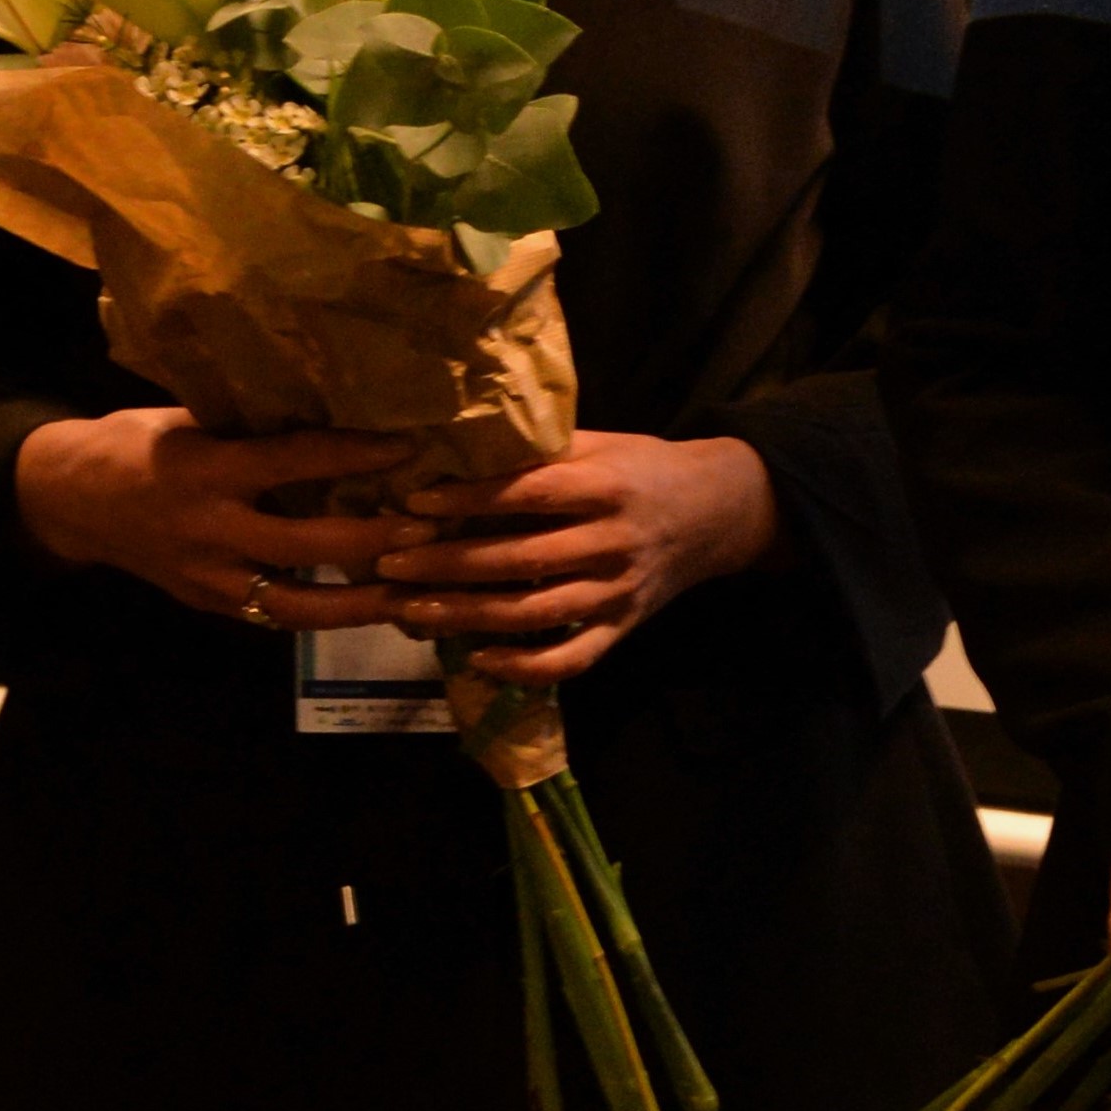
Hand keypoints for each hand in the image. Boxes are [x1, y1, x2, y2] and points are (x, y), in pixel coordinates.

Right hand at [8, 411, 429, 626]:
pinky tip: (377, 607)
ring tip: (419, 593)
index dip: (354, 455)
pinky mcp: (207, 605)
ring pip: (296, 602)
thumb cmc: (137, 444)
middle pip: (304, 543)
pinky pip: (276, 615)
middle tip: (431, 529)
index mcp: (206, 470)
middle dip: (372, 541)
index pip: (292, 462)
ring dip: (362, 602)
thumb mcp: (191, 420)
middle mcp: (208, 529)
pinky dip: (328, 614)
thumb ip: (256, 429)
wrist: (67, 501)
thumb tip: (341, 410)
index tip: (409, 447)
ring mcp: (206, 577)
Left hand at [380, 432, 781, 686]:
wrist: (719, 511)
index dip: (471, 500)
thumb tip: (459, 449)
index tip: (416, 503)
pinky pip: (571, 658)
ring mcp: (619, 591)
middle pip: (522, 559)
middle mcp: (614, 541)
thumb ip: (542, 451)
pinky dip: (523, 666)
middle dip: (450, 564)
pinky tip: (478, 658)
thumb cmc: (645, 468)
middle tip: (392, 564)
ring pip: (537, 613)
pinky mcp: (623, 628)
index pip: (531, 494)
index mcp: (609, 486)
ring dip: (469, 615)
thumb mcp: (603, 444)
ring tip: (413, 610)